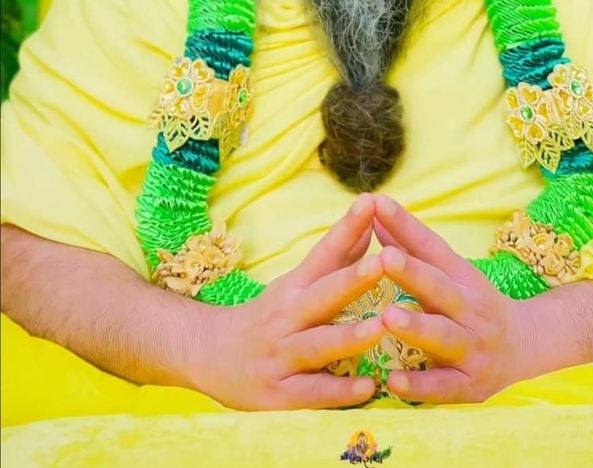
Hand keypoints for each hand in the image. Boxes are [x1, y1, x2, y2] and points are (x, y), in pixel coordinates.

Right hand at [186, 193, 386, 409]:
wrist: (207, 353)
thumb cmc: (267, 315)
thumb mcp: (296, 283)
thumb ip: (335, 259)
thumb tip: (371, 225)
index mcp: (296, 285)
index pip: (324, 251)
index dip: (347, 228)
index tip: (370, 202)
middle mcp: (288, 315)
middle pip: (324, 295)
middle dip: (353, 278)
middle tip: (384, 262)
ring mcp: (282, 354)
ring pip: (318, 344)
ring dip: (350, 336)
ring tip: (380, 326)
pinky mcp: (279, 393)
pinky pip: (313, 392)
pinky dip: (339, 392)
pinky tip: (368, 388)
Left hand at [373, 195, 527, 403]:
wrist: (525, 346)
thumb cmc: (472, 303)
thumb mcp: (449, 272)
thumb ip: (410, 246)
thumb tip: (374, 210)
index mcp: (462, 277)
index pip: (432, 247)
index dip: (406, 225)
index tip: (379, 204)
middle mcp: (470, 309)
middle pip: (440, 288)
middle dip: (413, 273)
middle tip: (384, 257)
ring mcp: (472, 348)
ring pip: (443, 337)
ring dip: (416, 327)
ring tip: (388, 317)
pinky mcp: (469, 386)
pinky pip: (443, 387)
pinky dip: (419, 386)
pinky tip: (394, 381)